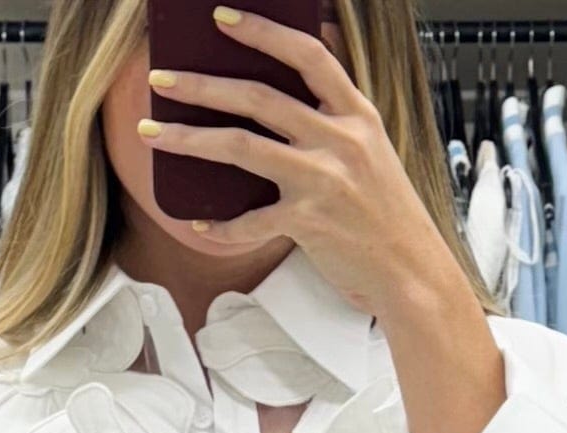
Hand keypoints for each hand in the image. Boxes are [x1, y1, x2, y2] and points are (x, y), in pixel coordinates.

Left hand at [138, 6, 454, 318]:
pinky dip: (219, 224)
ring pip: (240, 146)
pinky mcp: (307, 223)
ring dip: (189, 138)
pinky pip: (249, 221)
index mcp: (355, 114)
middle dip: (202, 85)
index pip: (306, 56)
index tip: (223, 18)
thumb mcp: (372, 150)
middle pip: (257, 97)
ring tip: (154, 133)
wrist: (412, 273)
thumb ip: (335, 120)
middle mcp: (338, 139)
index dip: (262, 32)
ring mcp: (321, 180)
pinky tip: (198, 221)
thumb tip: (287, 95)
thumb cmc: (388, 216)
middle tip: (162, 79)